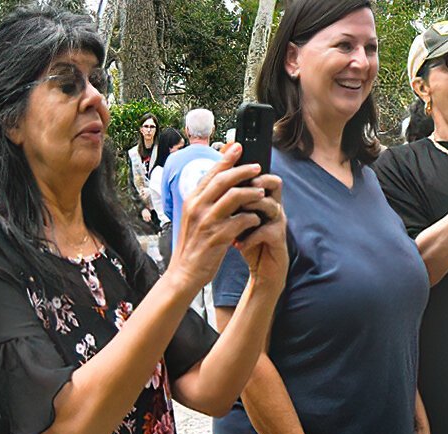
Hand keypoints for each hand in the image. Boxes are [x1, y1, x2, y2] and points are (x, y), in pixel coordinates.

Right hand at [169, 144, 273, 290]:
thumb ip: (207, 200)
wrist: (185, 272)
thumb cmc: (195, 244)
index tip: (238, 146)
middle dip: (242, 171)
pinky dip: (251, 217)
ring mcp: (206, 221)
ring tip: (262, 193)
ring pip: (233, 197)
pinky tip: (257, 219)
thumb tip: (224, 181)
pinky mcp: (217, 237)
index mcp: (192, 200)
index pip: (210, 173)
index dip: (225, 159)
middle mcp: (197, 207)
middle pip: (222, 180)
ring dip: (251, 193)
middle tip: (258, 167)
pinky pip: (240, 221)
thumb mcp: (196, 217)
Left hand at [235, 173, 288, 290]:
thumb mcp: (237, 219)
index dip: (247, 169)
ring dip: (250, 207)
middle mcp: (274, 207)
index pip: (261, 175)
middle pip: (274, 183)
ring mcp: (277, 221)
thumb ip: (231, 202)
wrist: (264, 268)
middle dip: (253, 183)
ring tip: (234, 214)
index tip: (230, 166)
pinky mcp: (278, 238)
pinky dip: (249, 237)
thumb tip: (211, 185)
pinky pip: (266, 231)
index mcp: (263, 199)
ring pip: (270, 204)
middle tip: (235, 187)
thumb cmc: (249, 242)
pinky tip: (236, 244)